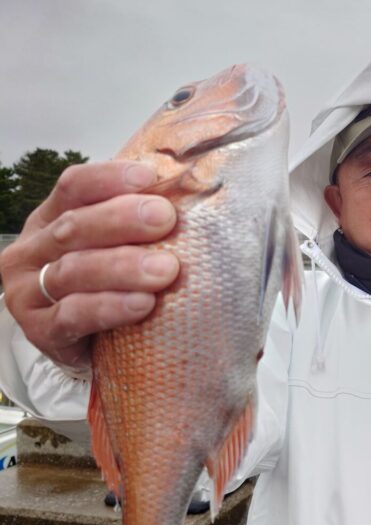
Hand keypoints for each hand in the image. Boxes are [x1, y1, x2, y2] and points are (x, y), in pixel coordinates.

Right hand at [0, 161, 178, 370]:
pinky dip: (109, 308)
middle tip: (165, 218)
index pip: (73, 187)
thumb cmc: (108, 285)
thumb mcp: (115, 246)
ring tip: (165, 269)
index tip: (149, 178)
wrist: (88, 346)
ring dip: (122, 267)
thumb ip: (137, 223)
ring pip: (73, 271)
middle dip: (121, 220)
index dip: (109, 178)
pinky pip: (72, 316)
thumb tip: (189, 192)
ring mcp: (27, 292)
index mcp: (50, 219)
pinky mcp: (38, 332)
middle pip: (74, 226)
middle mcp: (32, 251)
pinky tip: (142, 303)